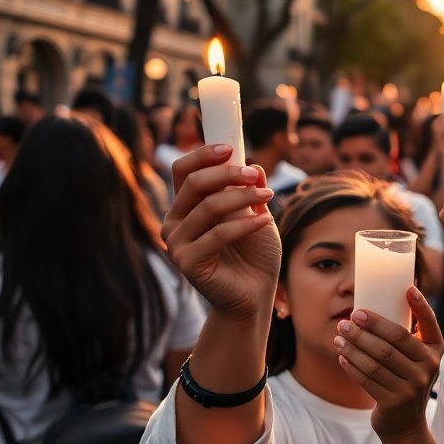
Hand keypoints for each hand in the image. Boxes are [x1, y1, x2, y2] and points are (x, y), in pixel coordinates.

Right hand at [163, 144, 280, 319]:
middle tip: (256, 176)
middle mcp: (174, 221)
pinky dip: (244, 225)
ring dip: (242, 197)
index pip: (183, 170)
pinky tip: (264, 222)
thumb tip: (253, 165)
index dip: (203, 154)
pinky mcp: (187, 262)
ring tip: (268, 196)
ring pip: (208, 206)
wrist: (255, 295)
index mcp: (185, 206)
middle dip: (228, 174)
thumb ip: (249, 191)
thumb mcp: (256, 214)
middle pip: (194, 183)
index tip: (230, 148)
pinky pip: (217, 234)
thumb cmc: (254, 254)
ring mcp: (177, 243)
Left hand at [334, 288, 442, 439]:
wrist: (406, 425)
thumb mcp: (415, 361)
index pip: (430, 324)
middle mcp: (428, 368)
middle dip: (371, 326)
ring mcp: (412, 386)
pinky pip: (368, 378)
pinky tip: (342, 354)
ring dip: (355, 344)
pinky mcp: (394, 401)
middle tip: (352, 316)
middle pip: (395, 340)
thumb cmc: (405, 381)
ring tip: (340, 334)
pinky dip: (352, 365)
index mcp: (434, 352)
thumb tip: (379, 307)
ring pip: (377, 359)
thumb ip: (406, 339)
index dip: (421, 305)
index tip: (408, 288)